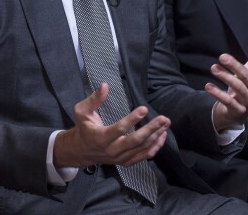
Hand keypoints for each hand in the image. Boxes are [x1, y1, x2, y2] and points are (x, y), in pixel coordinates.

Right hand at [54, 83, 169, 167]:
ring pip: (142, 149)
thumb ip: (93, 99)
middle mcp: (112, 150)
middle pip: (135, 141)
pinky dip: (155, 147)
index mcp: (100, 138)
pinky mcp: (126, 162)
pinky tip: (162, 135)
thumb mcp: (82, 112)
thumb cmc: (84, 128)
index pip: (119, 130)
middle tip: (163, 118)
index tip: (144, 109)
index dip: (132, 120)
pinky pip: (144, 156)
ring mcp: (120, 158)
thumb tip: (105, 85)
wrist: (82, 151)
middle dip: (151, 129)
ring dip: (156, 136)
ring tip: (166, 123)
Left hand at [208, 34, 247, 131]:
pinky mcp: (238, 111)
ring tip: (213, 68)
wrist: (237, 111)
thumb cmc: (245, 85)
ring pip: (238, 88)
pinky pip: (228, 101)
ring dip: (225, 77)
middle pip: (247, 76)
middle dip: (235, 66)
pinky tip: (208, 86)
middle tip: (222, 56)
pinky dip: (218, 94)